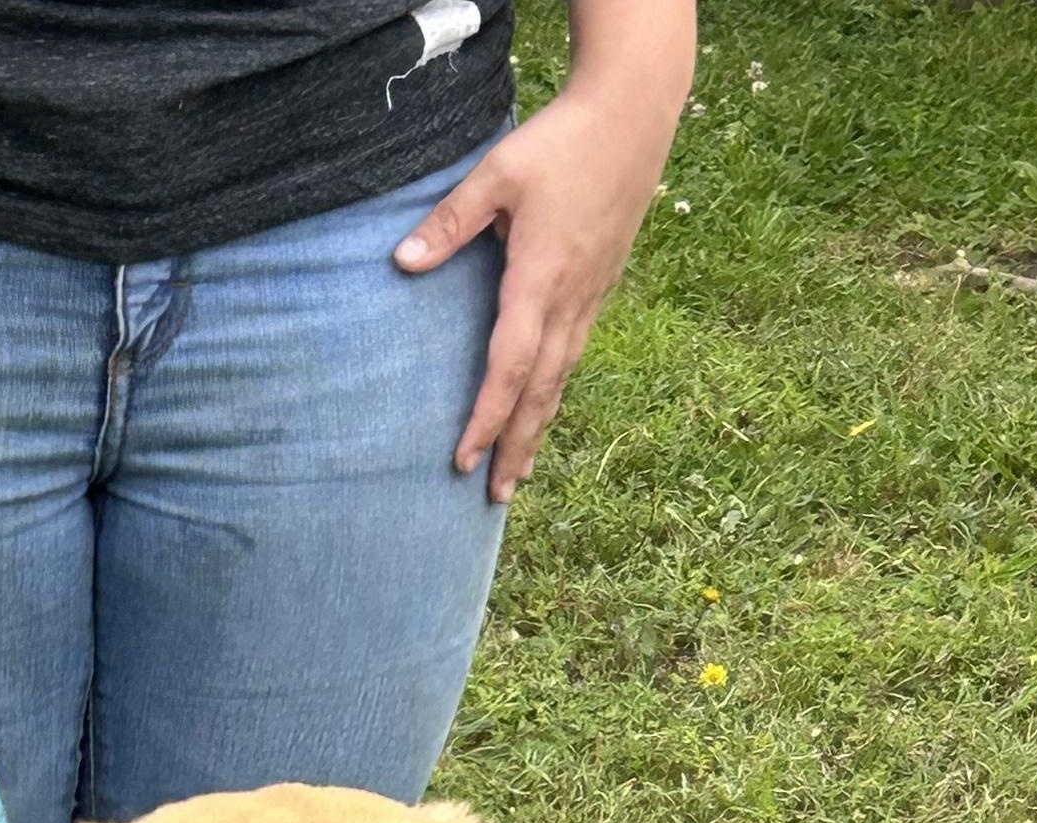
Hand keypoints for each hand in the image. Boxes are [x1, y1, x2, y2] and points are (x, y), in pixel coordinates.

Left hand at [394, 0, 693, 501]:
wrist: (634, 112)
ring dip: (538, 427)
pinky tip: (543, 408)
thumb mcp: (496, 174)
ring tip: (518, 471)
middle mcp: (570, 299)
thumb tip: (402, 263)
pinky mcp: (601, 284)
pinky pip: (574, 352)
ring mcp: (591, 294)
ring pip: (561, 377)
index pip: (508, 368)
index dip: (486, 419)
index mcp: (540, 280)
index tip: (463, 460)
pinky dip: (554, 390)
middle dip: (517, 445)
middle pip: (540, 391)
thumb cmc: (562, 140)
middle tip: (496, 495)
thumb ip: (449, 222)